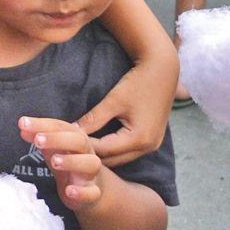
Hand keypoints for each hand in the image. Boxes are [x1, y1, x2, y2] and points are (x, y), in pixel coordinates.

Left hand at [20, 116, 104, 208]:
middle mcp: (86, 152)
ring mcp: (90, 173)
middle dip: (57, 139)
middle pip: (78, 141)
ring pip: (90, 163)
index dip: (42, 124)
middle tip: (38, 140)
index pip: (61, 126)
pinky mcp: (92, 193)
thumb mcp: (52, 148)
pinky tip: (69, 191)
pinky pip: (92, 192)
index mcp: (75, 138)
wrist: (87, 189)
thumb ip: (38, 137)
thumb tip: (23, 128)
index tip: (24, 123)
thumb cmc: (68, 162)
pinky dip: (81, 192)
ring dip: (72, 161)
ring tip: (54, 161)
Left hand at [77, 51, 176, 167]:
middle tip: (72, 147)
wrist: (163, 70)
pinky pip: (130, 151)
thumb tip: (72, 130)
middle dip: (93, 154)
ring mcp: (152, 145)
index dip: (84, 146)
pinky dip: (115, 149)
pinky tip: (100, 141)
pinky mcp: (152, 140)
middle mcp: (148, 147)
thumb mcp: (114, 101)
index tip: (67, 143)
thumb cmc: (138, 83)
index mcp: (139, 139)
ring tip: (83, 145)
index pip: (105, 150)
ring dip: (104, 154)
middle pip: (114, 159)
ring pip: (122, 157)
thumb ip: (94, 118)